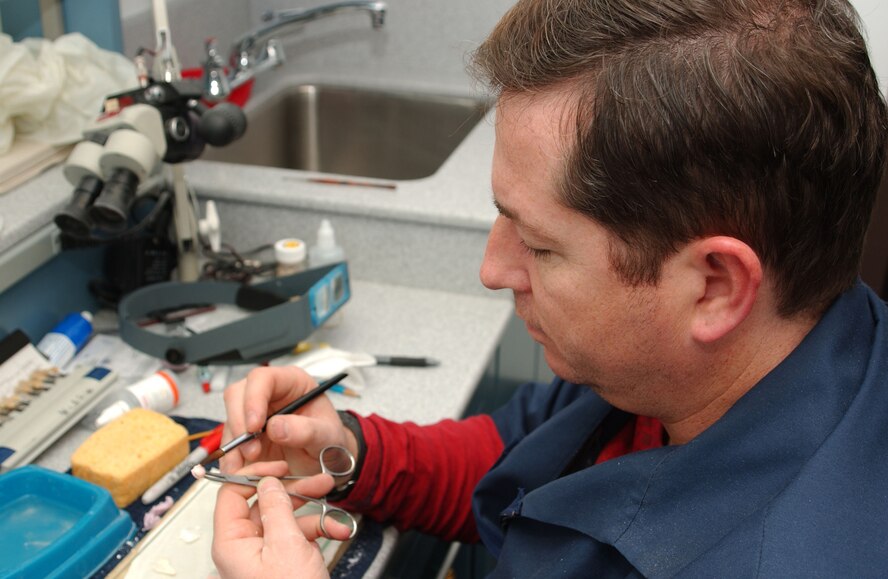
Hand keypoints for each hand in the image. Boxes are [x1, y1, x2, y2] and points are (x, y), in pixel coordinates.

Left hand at [212, 460, 352, 578]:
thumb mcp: (286, 544)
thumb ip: (276, 508)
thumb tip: (268, 482)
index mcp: (231, 542)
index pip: (231, 495)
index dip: (254, 476)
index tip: (278, 467)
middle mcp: (243, 547)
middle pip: (263, 504)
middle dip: (294, 491)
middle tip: (317, 481)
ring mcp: (264, 556)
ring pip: (285, 519)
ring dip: (313, 511)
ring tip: (334, 503)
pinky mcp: (283, 563)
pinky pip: (298, 537)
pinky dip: (319, 530)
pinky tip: (337, 529)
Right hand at [221, 366, 356, 475]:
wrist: (329, 462)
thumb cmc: (331, 440)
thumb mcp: (327, 435)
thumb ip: (306, 430)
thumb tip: (275, 427)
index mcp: (292, 383)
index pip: (263, 379)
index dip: (254, 399)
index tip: (255, 425)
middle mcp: (269, 394)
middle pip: (237, 394)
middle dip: (240, 423)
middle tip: (252, 450)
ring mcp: (255, 414)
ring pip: (230, 419)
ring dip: (235, 444)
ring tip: (251, 464)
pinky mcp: (247, 435)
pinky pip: (230, 442)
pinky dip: (232, 457)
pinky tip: (242, 470)